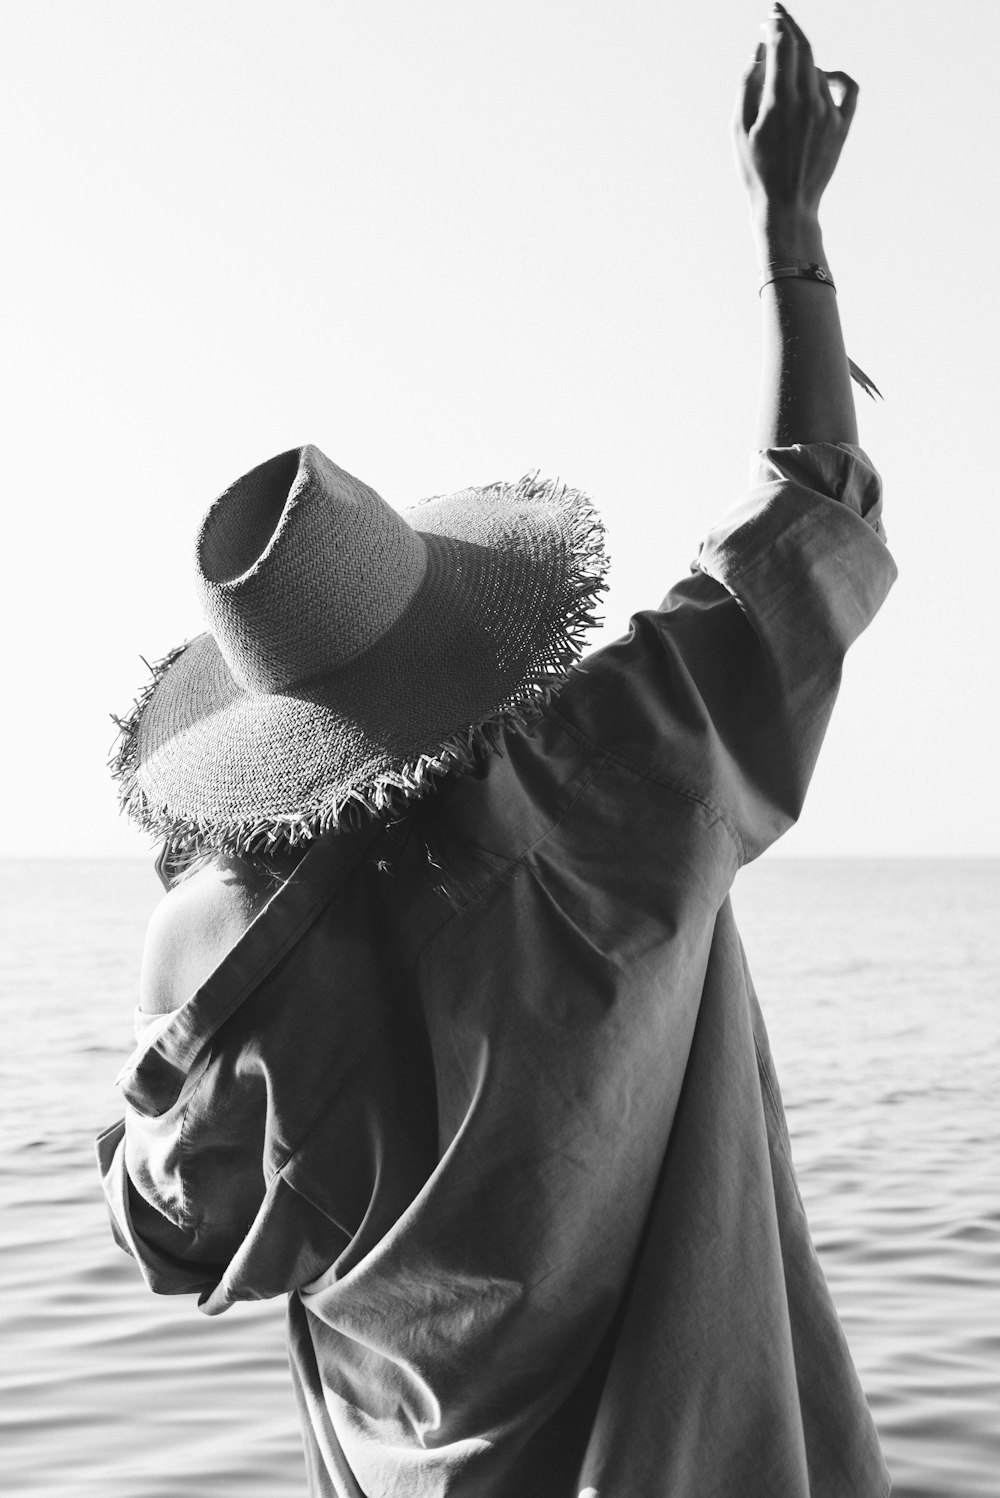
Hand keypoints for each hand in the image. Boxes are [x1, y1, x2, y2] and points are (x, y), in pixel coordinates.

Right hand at [733, 4, 857, 223]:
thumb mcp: (739, 130)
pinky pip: (849, 87)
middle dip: (790, 27)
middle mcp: (807, 102)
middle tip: (779, 16)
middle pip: (804, 48)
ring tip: (787, 74)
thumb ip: (747, 86)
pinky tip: (826, 76)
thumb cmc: (756, 172)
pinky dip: (838, 75)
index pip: (782, 44)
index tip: (768, 16)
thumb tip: (759, 51)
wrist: (786, 208)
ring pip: (819, 69)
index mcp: (779, 102)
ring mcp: (829, 113)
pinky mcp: (843, 125)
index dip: (775, 24)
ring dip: (803, 63)